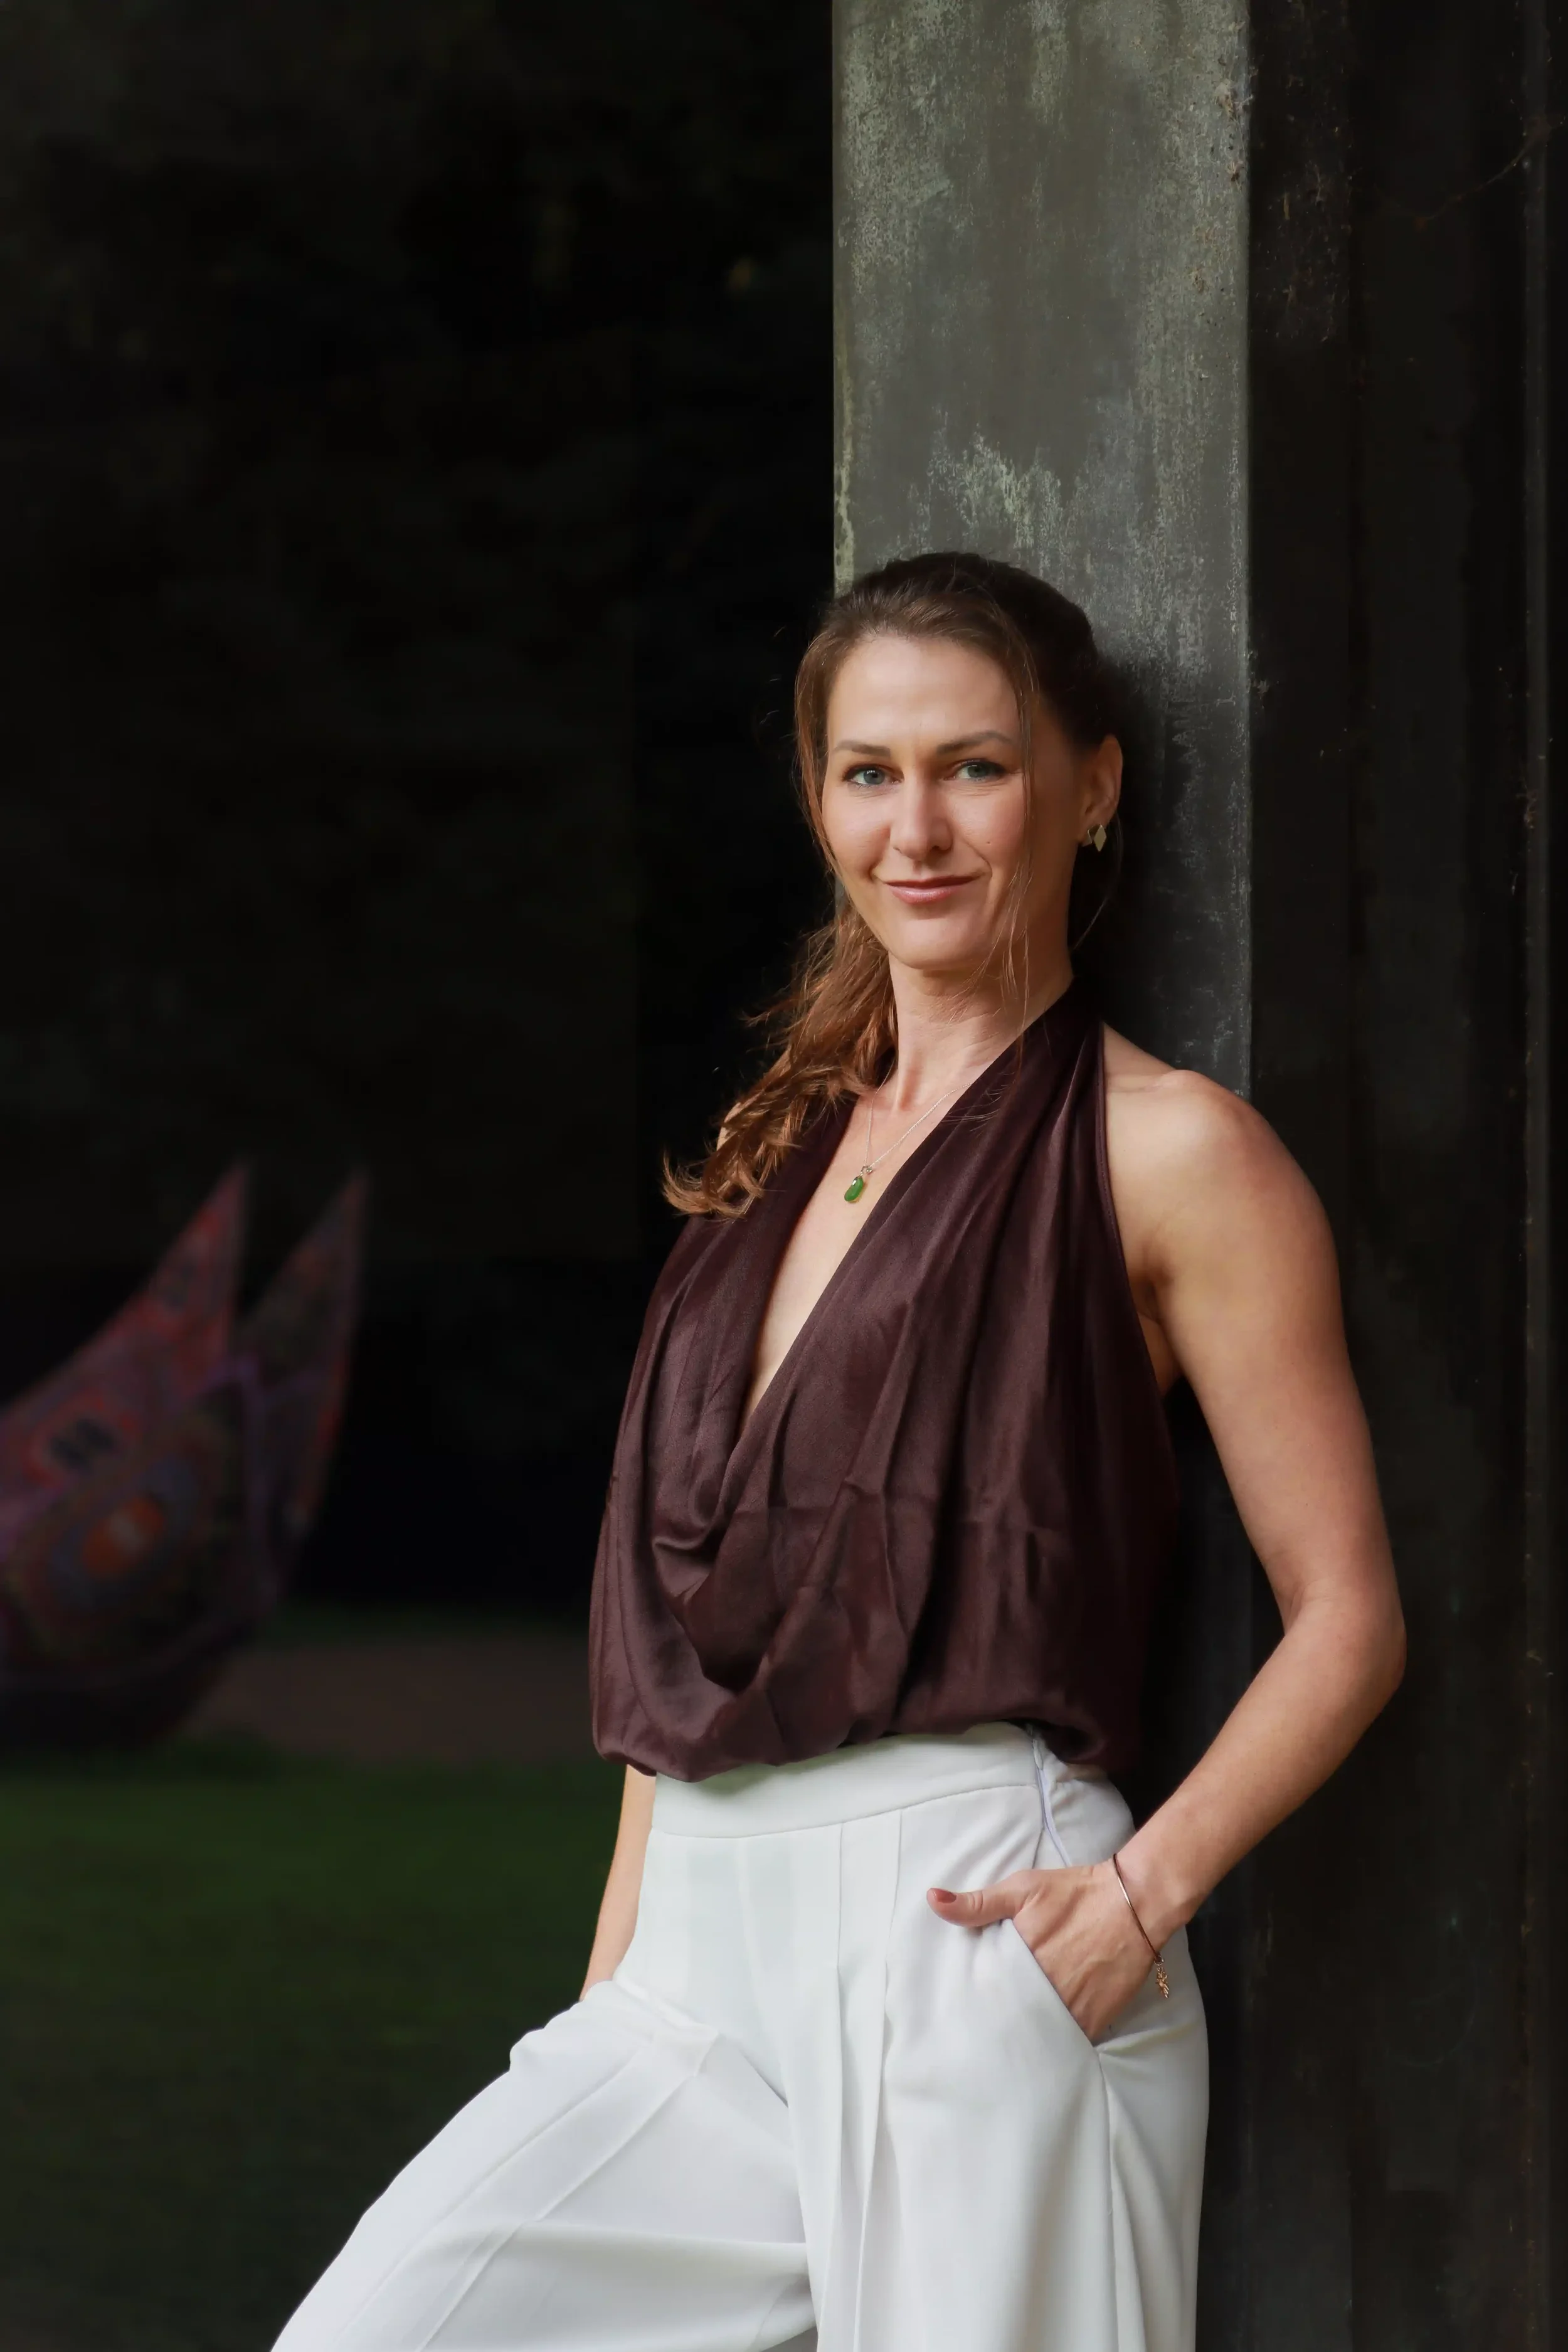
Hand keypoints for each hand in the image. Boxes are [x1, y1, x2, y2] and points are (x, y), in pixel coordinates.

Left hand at [928, 1859, 1154, 2041]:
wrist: (1132, 1903)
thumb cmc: (1073, 1894)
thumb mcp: (1022, 1889)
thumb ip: (977, 1903)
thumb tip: (932, 1900)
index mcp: (1020, 1959)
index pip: (985, 1994)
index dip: (972, 2005)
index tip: (960, 2014)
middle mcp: (1045, 1989)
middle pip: (1010, 2019)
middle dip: (995, 2027)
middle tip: (979, 2037)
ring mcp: (1072, 2008)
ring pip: (1037, 2036)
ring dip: (1023, 2038)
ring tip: (1005, 2048)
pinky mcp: (1096, 2019)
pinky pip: (1068, 2041)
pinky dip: (1055, 2043)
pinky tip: (1042, 2046)